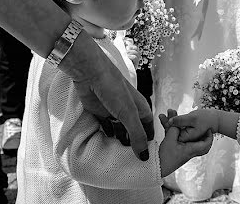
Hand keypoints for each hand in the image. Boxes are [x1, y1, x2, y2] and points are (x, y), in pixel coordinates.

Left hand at [64, 31, 154, 159]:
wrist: (90, 73)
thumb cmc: (114, 89)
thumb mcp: (129, 114)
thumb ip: (136, 135)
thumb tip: (144, 156)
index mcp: (141, 109)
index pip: (149, 130)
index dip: (148, 143)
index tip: (147, 160)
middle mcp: (129, 112)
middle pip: (134, 133)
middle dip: (133, 146)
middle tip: (131, 165)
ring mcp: (115, 113)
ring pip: (120, 133)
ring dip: (119, 143)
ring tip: (119, 160)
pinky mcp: (100, 113)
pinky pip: (105, 129)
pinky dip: (106, 137)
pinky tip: (106, 148)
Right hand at [158, 110, 213, 176]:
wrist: (158, 166)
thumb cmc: (165, 156)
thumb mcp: (170, 139)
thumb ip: (175, 128)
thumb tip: (177, 121)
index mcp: (191, 150)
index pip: (205, 144)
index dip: (209, 136)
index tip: (209, 129)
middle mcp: (190, 152)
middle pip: (203, 146)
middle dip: (205, 137)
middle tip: (206, 130)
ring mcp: (185, 153)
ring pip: (194, 144)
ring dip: (194, 136)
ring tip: (196, 130)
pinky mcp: (179, 153)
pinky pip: (186, 144)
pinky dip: (185, 138)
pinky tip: (182, 133)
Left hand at [163, 108, 230, 142]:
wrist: (216, 120)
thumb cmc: (205, 118)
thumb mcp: (192, 118)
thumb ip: (180, 120)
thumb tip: (169, 121)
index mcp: (186, 139)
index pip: (172, 133)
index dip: (166, 124)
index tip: (161, 116)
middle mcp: (186, 141)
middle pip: (173, 132)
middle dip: (167, 123)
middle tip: (161, 115)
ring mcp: (187, 139)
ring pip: (176, 131)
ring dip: (170, 122)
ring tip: (164, 114)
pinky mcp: (188, 135)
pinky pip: (179, 129)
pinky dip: (175, 123)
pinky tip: (172, 115)